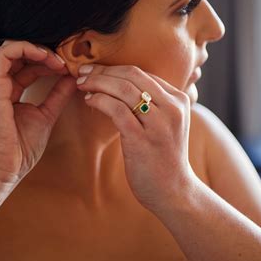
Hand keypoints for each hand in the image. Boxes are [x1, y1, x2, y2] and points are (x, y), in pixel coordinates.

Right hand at [0, 40, 76, 198]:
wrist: (0, 172)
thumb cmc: (17, 152)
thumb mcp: (44, 116)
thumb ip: (56, 96)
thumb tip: (72, 79)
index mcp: (3, 92)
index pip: (23, 65)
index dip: (46, 62)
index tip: (67, 69)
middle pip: (17, 54)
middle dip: (43, 53)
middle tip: (65, 62)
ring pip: (10, 48)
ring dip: (37, 49)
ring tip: (58, 61)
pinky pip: (5, 54)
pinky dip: (27, 48)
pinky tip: (46, 58)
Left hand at [76, 63, 194, 213]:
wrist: (174, 192)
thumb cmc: (163, 157)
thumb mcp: (166, 124)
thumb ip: (153, 104)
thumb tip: (121, 84)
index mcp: (178, 99)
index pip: (142, 73)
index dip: (114, 68)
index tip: (95, 70)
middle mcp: (172, 107)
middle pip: (132, 75)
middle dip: (103, 71)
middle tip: (83, 72)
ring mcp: (159, 123)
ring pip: (123, 89)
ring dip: (98, 83)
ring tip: (82, 84)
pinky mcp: (143, 139)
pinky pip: (117, 110)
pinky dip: (100, 101)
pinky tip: (90, 101)